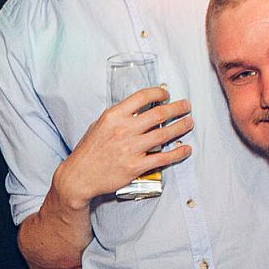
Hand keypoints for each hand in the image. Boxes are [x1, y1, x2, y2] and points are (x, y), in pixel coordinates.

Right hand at [52, 87, 192, 206]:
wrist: (79, 176)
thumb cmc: (89, 150)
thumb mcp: (99, 125)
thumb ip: (119, 116)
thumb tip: (140, 109)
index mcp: (114, 116)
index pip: (142, 97)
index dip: (159, 93)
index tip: (166, 94)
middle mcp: (123, 130)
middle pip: (159, 114)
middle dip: (177, 108)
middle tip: (186, 106)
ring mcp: (130, 148)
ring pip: (165, 135)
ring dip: (181, 127)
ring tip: (189, 123)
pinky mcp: (136, 166)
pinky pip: (163, 158)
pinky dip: (178, 153)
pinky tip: (186, 149)